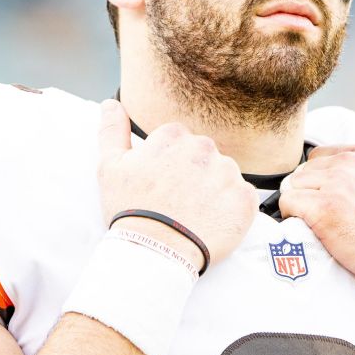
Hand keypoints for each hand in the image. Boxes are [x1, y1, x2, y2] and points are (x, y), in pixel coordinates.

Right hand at [97, 99, 257, 267]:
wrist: (156, 252)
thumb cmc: (130, 210)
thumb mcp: (110, 167)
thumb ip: (113, 131)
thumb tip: (111, 103)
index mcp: (174, 135)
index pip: (178, 141)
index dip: (168, 165)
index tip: (160, 184)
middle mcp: (204, 147)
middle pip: (203, 156)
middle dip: (193, 174)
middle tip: (177, 201)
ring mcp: (227, 172)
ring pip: (224, 175)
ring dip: (213, 190)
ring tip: (194, 214)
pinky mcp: (245, 199)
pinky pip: (242, 197)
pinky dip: (231, 209)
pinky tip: (212, 222)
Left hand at [278, 128, 354, 339]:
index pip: (321, 157)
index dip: (321, 181)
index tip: (329, 200)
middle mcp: (348, 164)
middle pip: (303, 171)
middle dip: (307, 193)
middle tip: (320, 217)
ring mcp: (334, 186)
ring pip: (292, 186)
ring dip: (297, 205)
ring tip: (313, 225)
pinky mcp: (323, 211)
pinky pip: (287, 204)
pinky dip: (290, 217)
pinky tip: (306, 229)